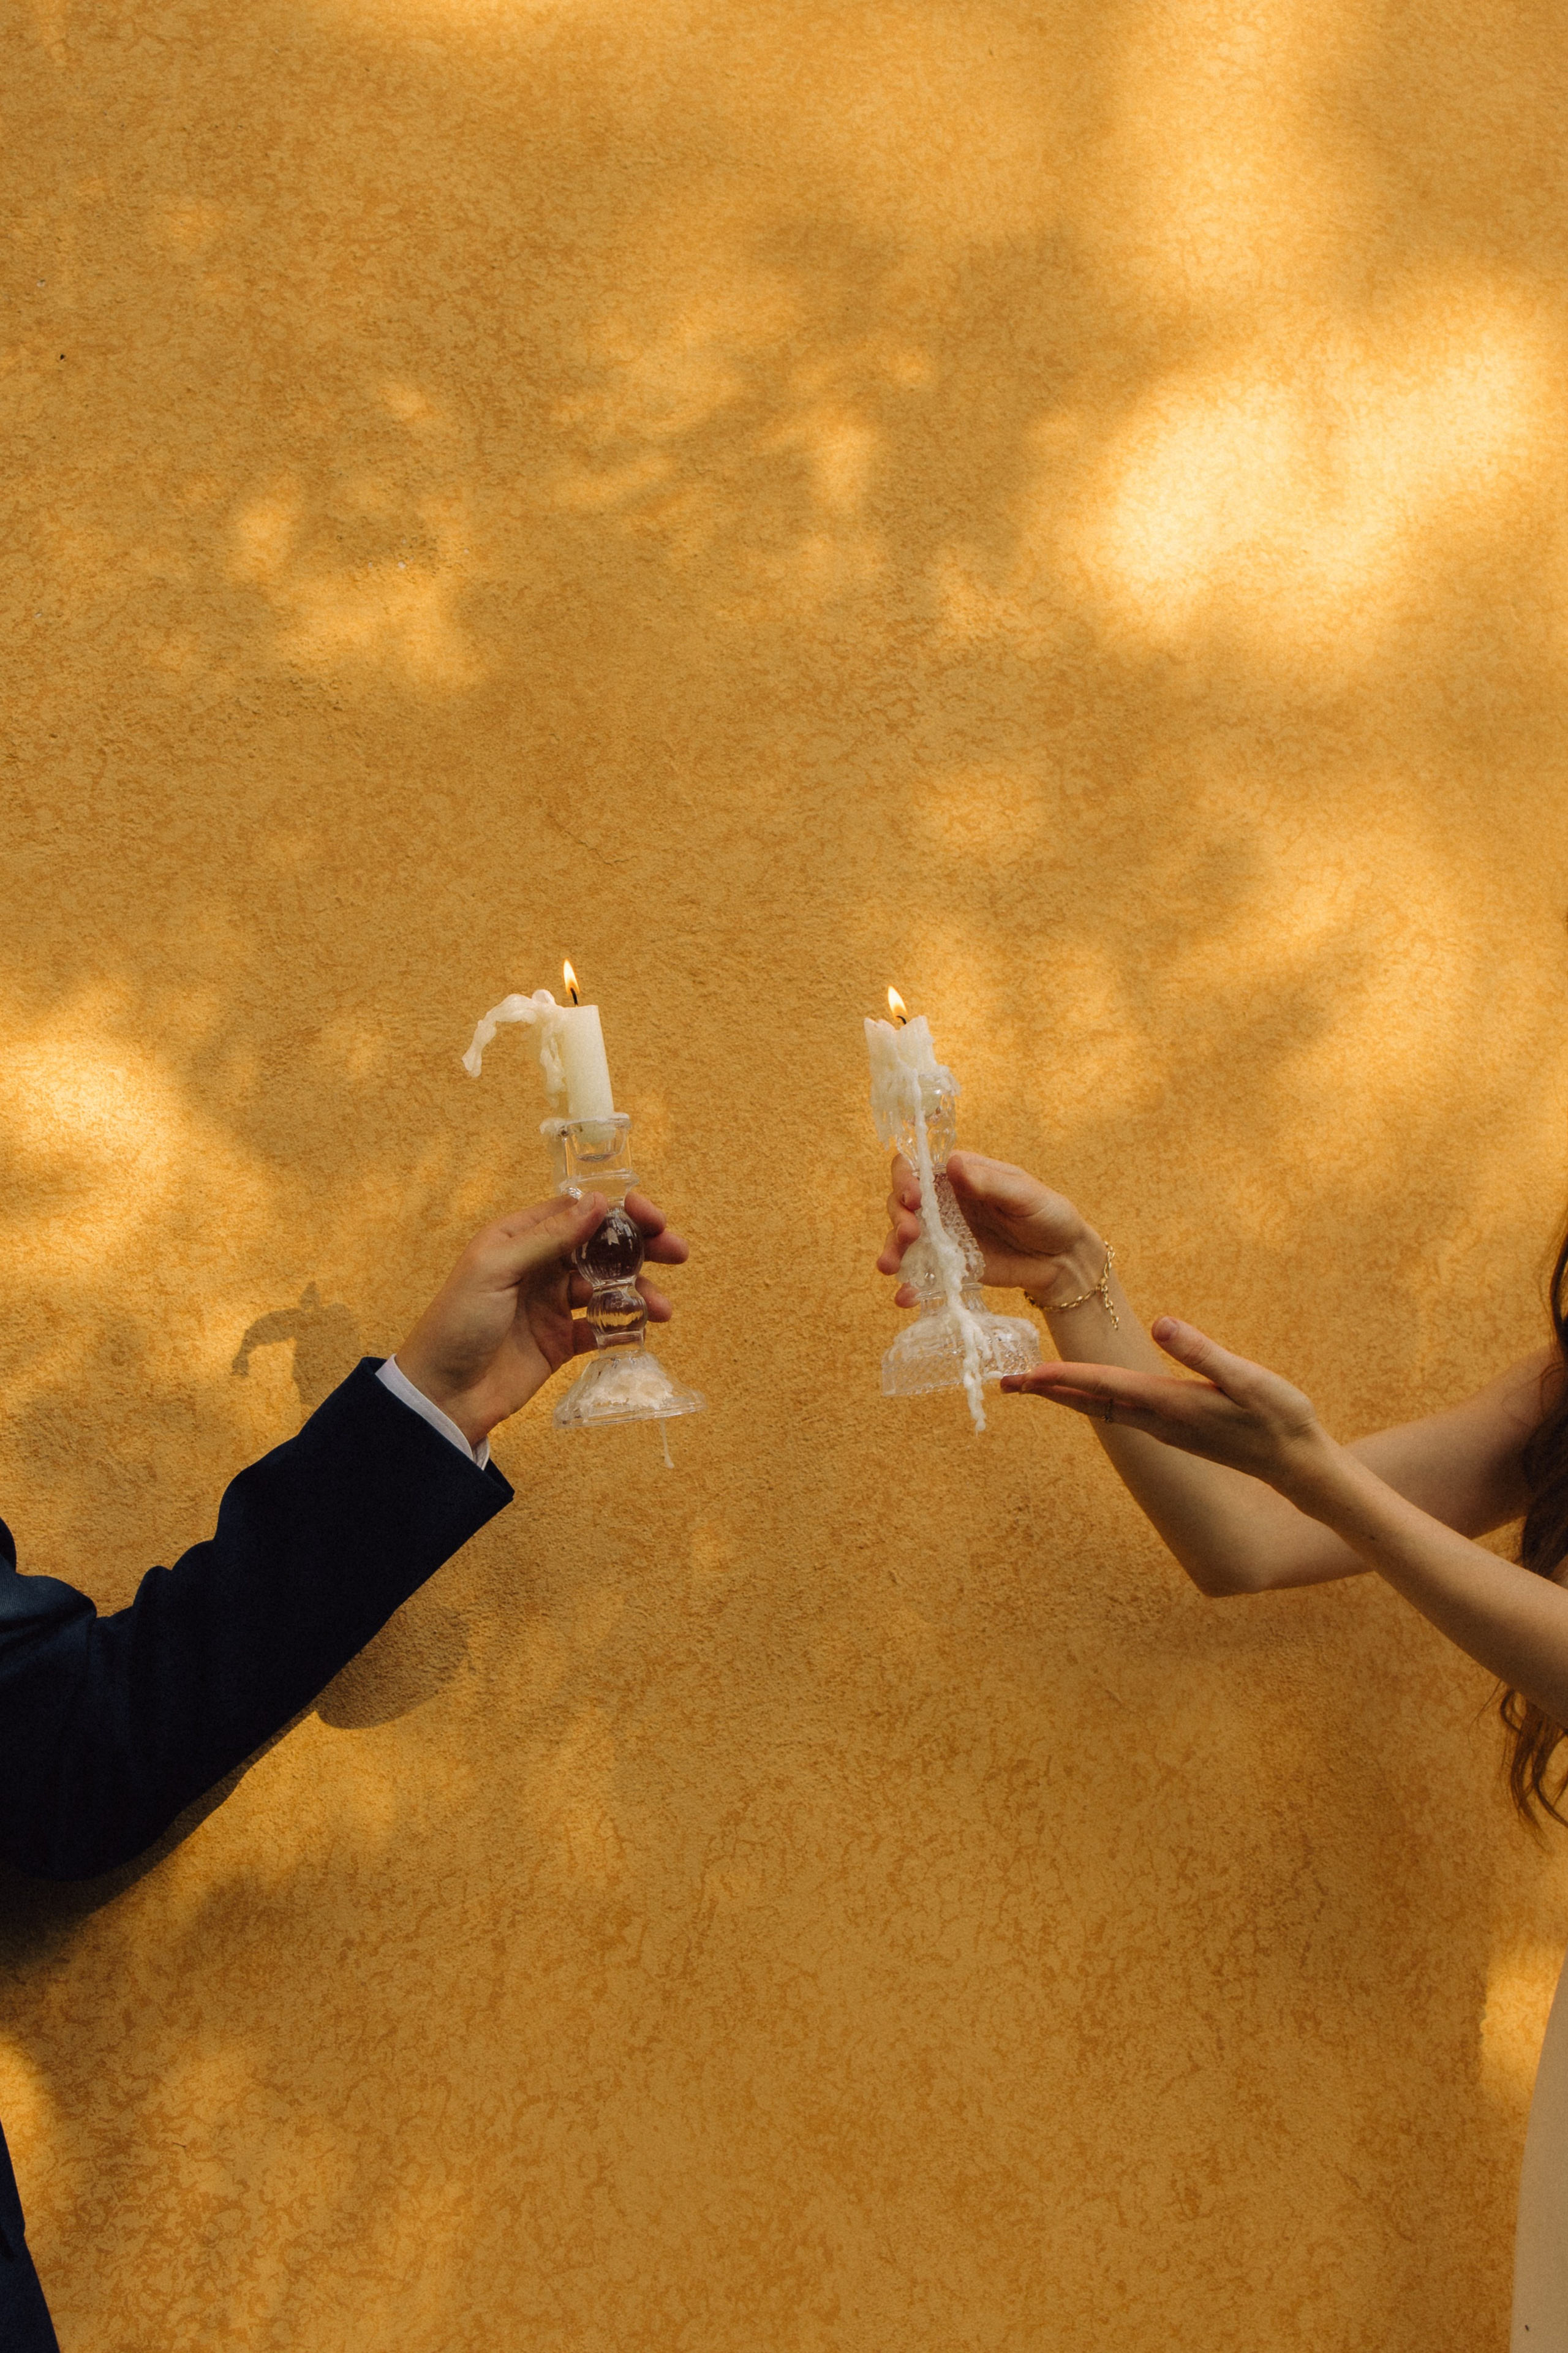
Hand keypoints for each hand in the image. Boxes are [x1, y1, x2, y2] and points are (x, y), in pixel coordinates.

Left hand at [394, 1190, 688, 1444]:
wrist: (442, 1395)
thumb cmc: (458, 1323)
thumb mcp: (498, 1269)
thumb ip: (550, 1237)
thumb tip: (599, 1202)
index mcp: (520, 1239)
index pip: (579, 1212)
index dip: (619, 1211)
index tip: (653, 1218)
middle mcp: (540, 1267)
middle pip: (602, 1247)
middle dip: (642, 1248)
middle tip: (677, 1253)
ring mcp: (553, 1305)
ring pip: (609, 1288)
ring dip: (640, 1293)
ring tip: (662, 1309)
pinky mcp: (561, 1342)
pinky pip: (602, 1329)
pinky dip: (623, 1329)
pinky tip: (638, 1333)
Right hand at [876, 1150, 1100, 1304]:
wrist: (1065, 1261)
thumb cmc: (1050, 1215)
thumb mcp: (1025, 1194)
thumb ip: (989, 1182)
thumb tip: (951, 1164)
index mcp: (961, 1176)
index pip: (919, 1167)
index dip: (906, 1178)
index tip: (914, 1197)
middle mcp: (946, 1204)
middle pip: (903, 1204)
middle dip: (898, 1217)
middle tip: (908, 1235)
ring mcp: (945, 1237)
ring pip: (905, 1240)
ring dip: (892, 1251)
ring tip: (890, 1267)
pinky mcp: (950, 1267)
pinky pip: (922, 1274)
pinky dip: (909, 1285)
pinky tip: (905, 1297)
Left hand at [1001, 1316, 1333, 1493]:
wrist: (1298, 1465)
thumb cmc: (1281, 1418)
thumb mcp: (1248, 1378)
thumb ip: (1204, 1351)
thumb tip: (1163, 1324)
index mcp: (1172, 1404)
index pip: (1106, 1387)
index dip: (1065, 1378)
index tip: (1028, 1373)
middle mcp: (1161, 1420)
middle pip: (1092, 1403)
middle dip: (1048, 1393)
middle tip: (1006, 1384)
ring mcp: (1167, 1429)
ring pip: (1103, 1411)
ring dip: (1066, 1398)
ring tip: (1032, 1386)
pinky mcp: (1177, 1430)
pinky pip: (1121, 1415)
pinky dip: (1093, 1402)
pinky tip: (1085, 1396)